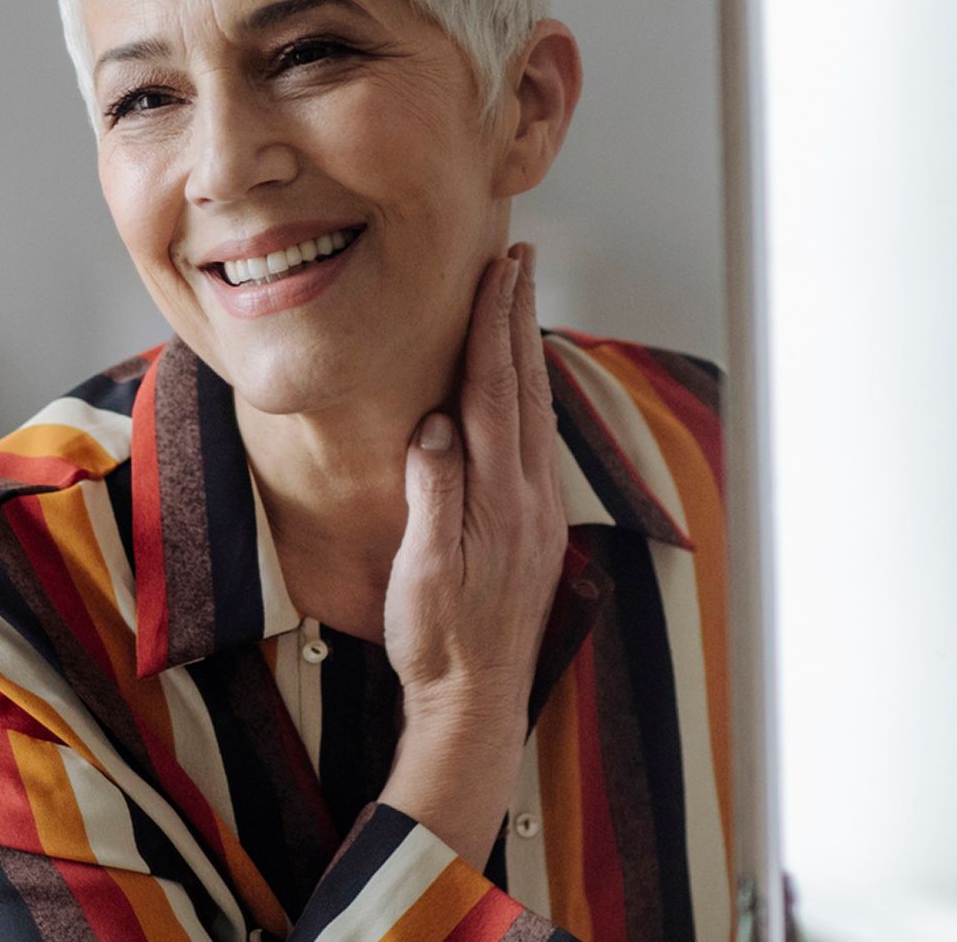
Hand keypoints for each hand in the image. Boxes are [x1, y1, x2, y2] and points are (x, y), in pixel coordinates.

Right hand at [379, 242, 566, 863]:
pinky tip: (523, 383)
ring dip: (527, 348)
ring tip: (521, 299)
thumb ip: (433, 495)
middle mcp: (526, 495)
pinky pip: (534, 440)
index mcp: (496, 497)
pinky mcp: (534, 526)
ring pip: (536, 409)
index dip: (495, 325)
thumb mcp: (421, 571)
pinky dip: (529, 393)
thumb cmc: (436, 640)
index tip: (498, 268)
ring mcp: (536, 510)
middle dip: (520, 316)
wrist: (476, 701)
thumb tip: (435, 426)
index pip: (496, 391)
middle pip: (526, 386)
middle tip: (519, 255)